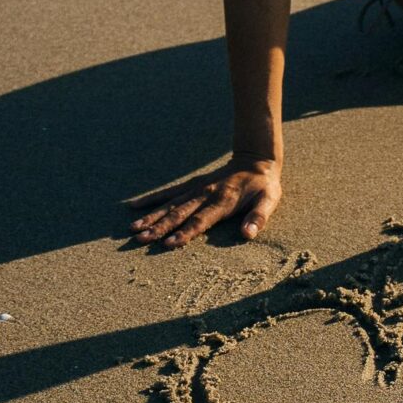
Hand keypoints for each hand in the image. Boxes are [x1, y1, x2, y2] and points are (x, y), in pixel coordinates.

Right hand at [129, 156, 282, 246]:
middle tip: (140, 239)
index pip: (200, 220)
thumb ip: (259, 217)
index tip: (167, 243)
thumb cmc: (263, 186)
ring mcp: (196, 188)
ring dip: (151, 216)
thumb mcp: (269, 200)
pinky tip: (134, 206)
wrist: (255, 159)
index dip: (184, 232)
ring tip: (133, 228)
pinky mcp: (191, 184)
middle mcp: (205, 193)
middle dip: (159, 227)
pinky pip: (169, 192)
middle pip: (179, 213)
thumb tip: (247, 234)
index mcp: (223, 200)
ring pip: (170, 204)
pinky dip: (152, 198)